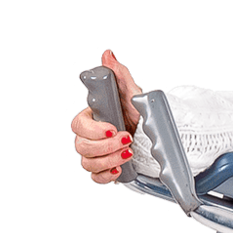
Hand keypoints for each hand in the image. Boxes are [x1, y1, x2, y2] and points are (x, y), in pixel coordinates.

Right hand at [68, 47, 143, 184]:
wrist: (154, 135)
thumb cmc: (138, 114)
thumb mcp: (132, 93)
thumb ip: (119, 75)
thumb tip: (108, 56)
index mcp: (92, 117)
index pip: (78, 125)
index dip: (94, 129)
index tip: (114, 127)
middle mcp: (90, 137)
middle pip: (81, 146)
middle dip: (106, 145)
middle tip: (127, 139)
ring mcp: (95, 154)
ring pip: (88, 162)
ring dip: (109, 159)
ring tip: (129, 153)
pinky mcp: (104, 168)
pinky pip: (96, 177)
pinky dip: (107, 175)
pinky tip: (120, 169)